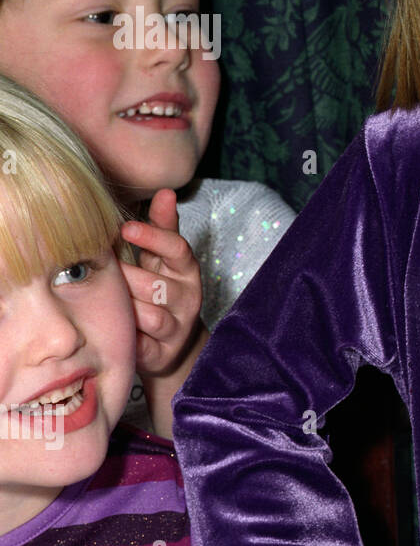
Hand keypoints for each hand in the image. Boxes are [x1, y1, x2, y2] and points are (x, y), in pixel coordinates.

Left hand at [120, 189, 203, 378]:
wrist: (173, 345)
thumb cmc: (161, 292)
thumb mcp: (163, 260)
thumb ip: (163, 228)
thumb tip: (166, 191)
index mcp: (187, 271)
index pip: (178, 249)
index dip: (154, 237)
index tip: (126, 228)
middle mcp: (188, 298)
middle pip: (155, 284)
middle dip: (127, 279)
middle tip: (105, 274)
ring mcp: (178, 328)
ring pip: (149, 315)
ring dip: (127, 309)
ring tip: (112, 304)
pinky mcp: (163, 354)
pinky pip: (142, 345)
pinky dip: (128, 339)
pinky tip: (117, 332)